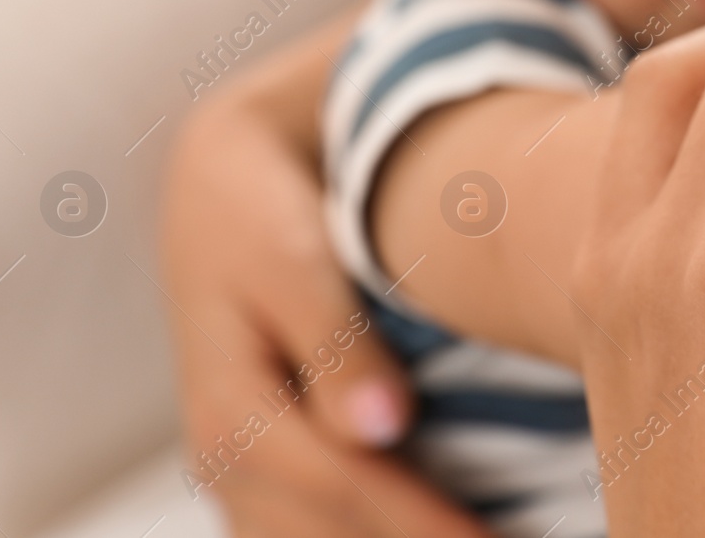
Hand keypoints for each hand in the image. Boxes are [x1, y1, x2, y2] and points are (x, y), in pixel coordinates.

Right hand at [161, 63, 490, 536]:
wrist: (216, 200)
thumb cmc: (263, 219)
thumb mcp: (295, 262)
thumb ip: (338, 344)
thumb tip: (384, 427)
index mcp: (233, 413)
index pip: (344, 488)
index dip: (426, 524)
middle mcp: (227, 465)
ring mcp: (239, 481)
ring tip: (488, 535)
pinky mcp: (260, 480)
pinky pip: (313, 532)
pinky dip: (372, 534)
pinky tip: (443, 527)